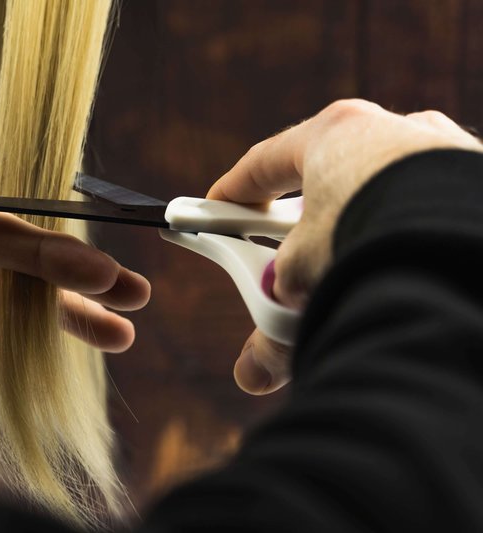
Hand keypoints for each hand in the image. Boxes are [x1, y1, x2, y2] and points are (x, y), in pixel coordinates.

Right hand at [208, 99, 481, 394]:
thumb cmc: (369, 245)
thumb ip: (271, 325)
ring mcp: (443, 153)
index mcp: (334, 134)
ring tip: (343, 282)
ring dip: (353, 237)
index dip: (232, 194)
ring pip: (380, 198)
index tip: (212, 214)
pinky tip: (400, 278)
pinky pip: (425, 215)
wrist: (464, 249)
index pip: (265, 162)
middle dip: (297, 231)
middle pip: (325, 182)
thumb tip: (253, 374)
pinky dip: (403, 245)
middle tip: (278, 265)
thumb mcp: (302, 283)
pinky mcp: (476, 187)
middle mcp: (391, 130)